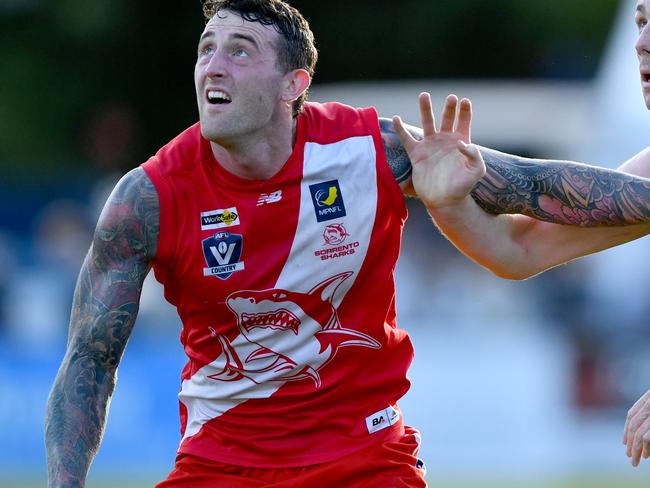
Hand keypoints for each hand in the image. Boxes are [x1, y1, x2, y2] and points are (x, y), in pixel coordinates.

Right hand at [392, 93, 485, 208]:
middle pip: (446, 117)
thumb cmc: (463, 187)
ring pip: (426, 123)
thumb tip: (462, 143)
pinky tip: (396, 118)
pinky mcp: (417, 154)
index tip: (464, 101)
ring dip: (425, 109)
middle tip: (450, 98)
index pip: (463, 121)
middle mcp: (445, 140)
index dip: (464, 111)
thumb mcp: (476, 171)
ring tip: (424, 95)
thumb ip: (474, 156)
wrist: (444, 200)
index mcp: (460, 141)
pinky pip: (407, 139)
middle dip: (449, 107)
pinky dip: (401, 129)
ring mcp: (430, 146)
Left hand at [624, 390, 649, 465]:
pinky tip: (647, 455)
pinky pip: (647, 437)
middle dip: (630, 441)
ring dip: (635, 448)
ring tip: (635, 459)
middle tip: (629, 455)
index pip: (631, 414)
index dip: (627, 428)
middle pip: (634, 425)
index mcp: (649, 397)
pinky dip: (645, 447)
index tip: (625, 441)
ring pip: (639, 434)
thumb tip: (640, 432)